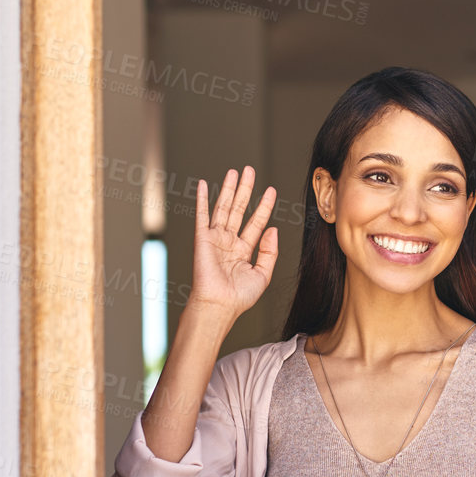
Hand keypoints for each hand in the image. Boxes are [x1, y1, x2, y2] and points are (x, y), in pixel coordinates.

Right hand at [189, 166, 278, 320]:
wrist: (219, 305)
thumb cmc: (239, 297)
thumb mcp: (263, 274)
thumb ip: (270, 251)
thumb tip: (273, 228)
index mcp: (243, 251)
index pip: (255, 223)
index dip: (264, 206)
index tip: (271, 191)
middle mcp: (229, 242)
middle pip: (239, 210)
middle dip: (245, 190)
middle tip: (250, 170)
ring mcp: (215, 239)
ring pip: (224, 208)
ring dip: (229, 189)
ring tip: (235, 171)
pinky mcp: (202, 239)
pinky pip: (202, 215)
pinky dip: (202, 199)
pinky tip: (205, 184)